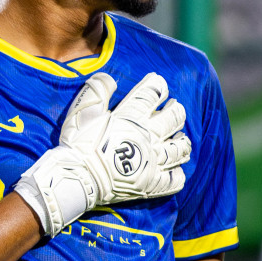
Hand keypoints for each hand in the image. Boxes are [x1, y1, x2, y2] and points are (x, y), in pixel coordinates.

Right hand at [14, 71, 190, 236]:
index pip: (150, 96)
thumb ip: (96, 91)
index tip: (159, 81)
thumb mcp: (82, 111)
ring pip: (178, 148)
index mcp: (131, 118)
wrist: (79, 177)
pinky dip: (177, 174)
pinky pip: (174, 179)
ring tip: (181, 137)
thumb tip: (107, 77)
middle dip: (176, 110)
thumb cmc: (79, 143)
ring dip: (183, 141)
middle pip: (172, 119)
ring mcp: (153, 161)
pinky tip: (176, 170)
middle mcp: (148, 137)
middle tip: (176, 107)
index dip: (157, 86)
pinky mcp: (152, 183)